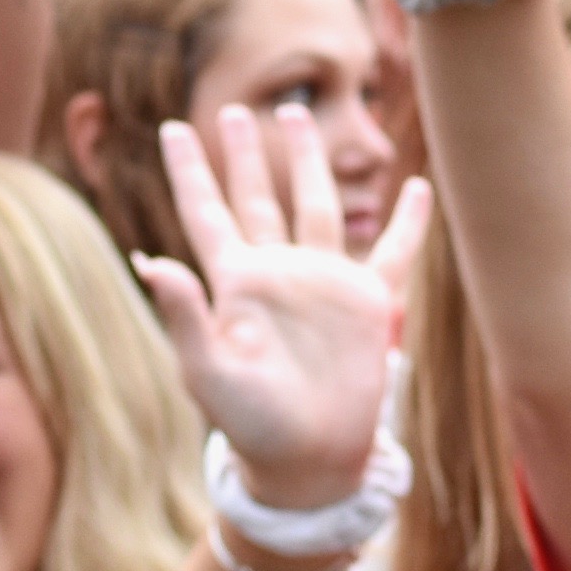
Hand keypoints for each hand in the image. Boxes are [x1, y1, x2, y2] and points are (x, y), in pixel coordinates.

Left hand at [137, 107, 418, 504]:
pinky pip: (393, 252)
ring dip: (309, 162)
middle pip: (258, 196)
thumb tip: (151, 262)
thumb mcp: (209, 371)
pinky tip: (419, 187)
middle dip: (246, 154)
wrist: (307, 461)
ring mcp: (324, 283)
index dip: (189, 170)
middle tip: (237, 109)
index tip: (171, 127)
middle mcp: (277, 272)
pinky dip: (408, 221)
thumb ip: (184, 316)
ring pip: (317, 205)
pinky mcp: (368, 304)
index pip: (206, 212)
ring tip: (300, 116)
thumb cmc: (250, 424)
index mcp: (234, 282)